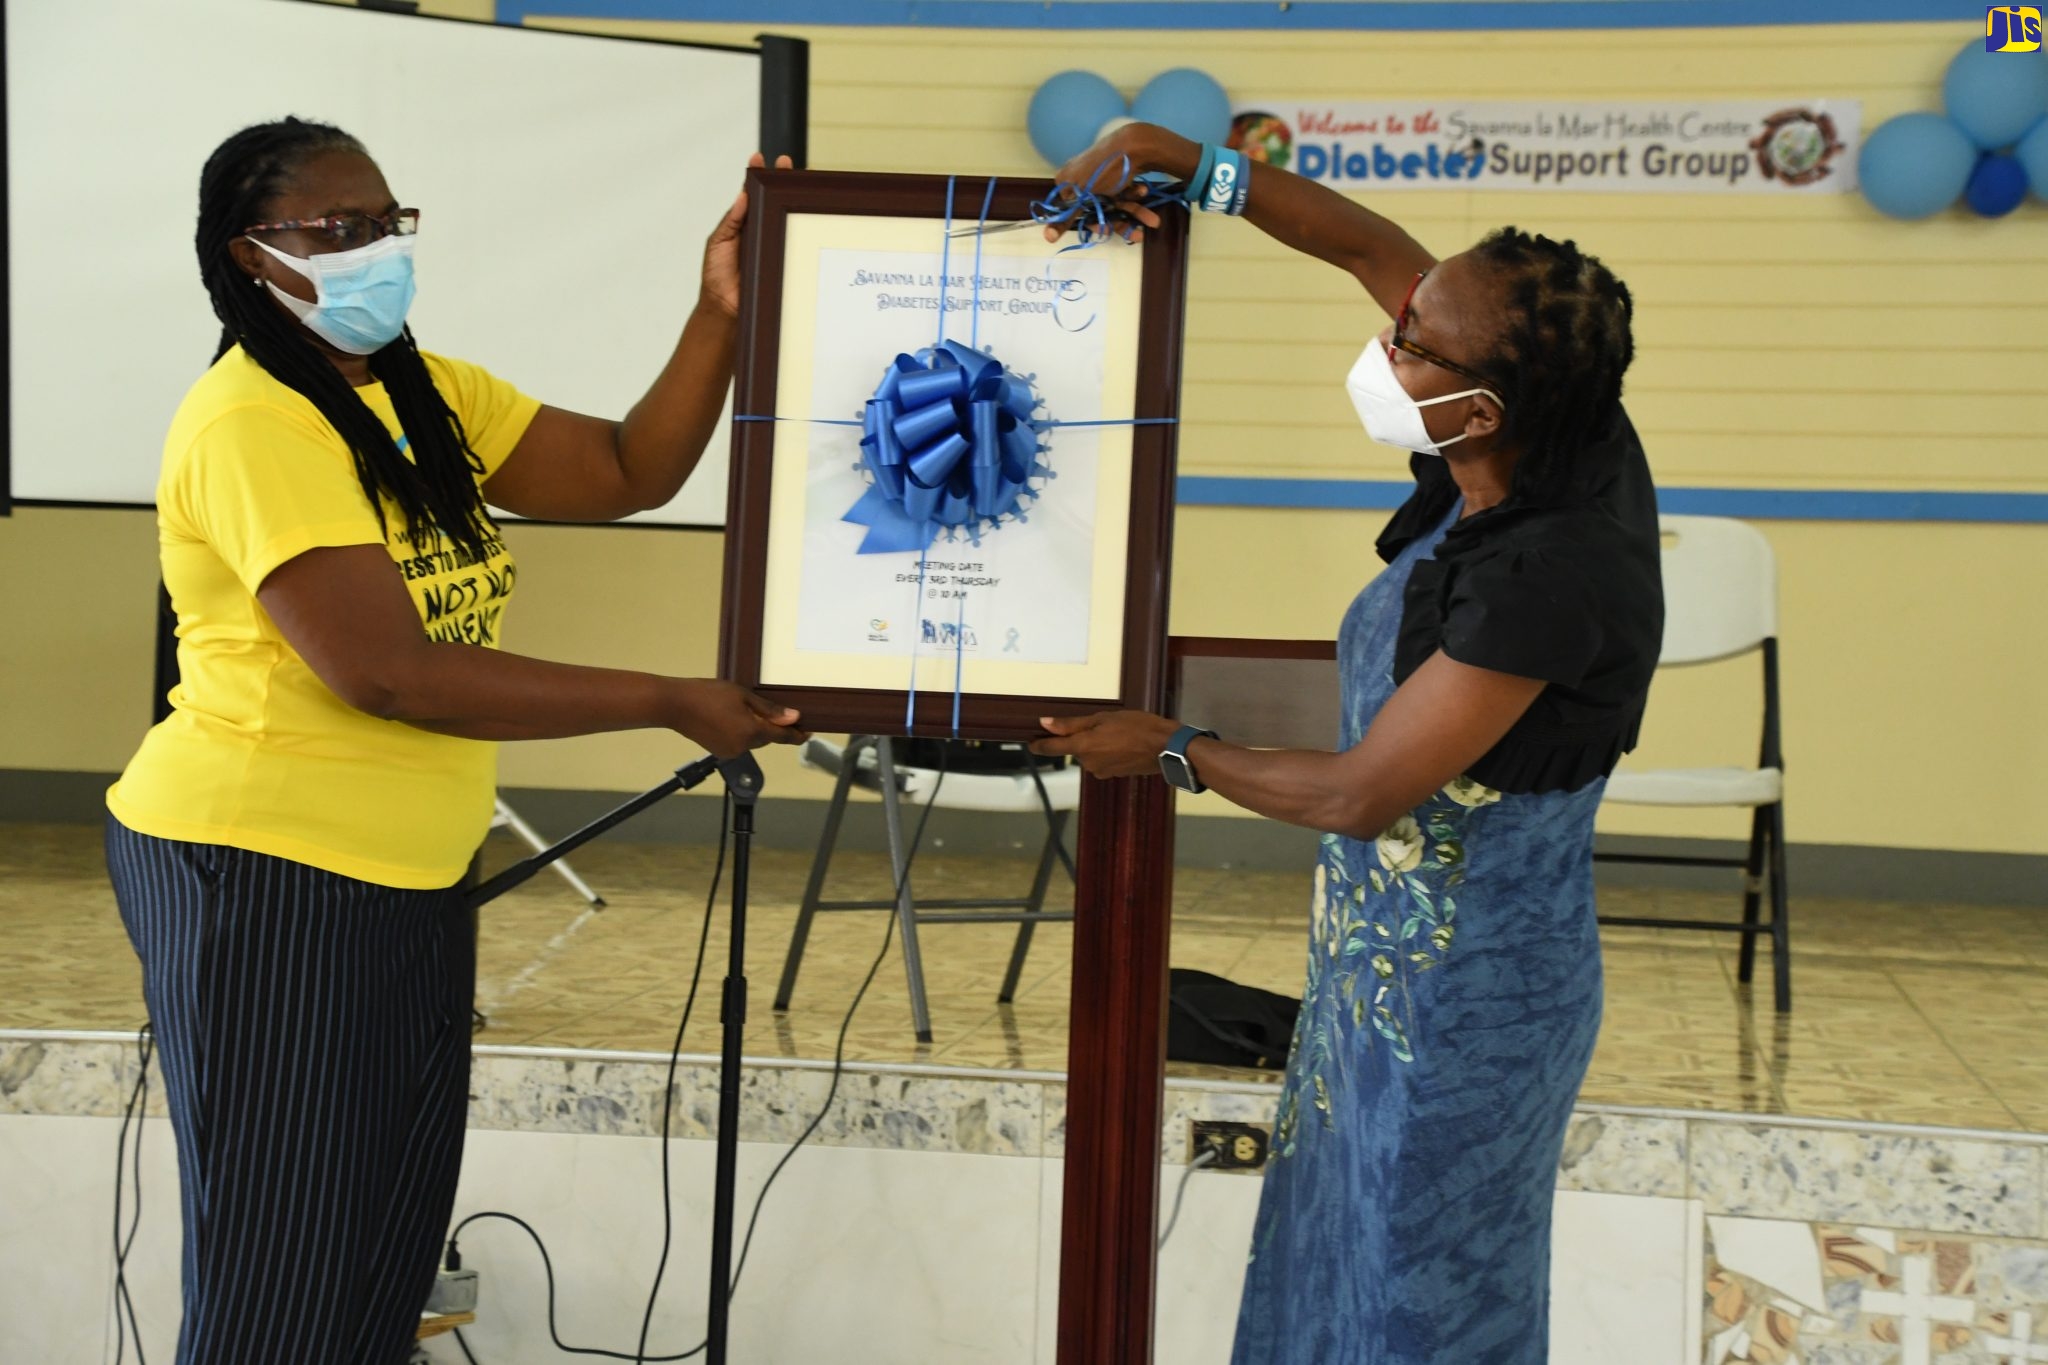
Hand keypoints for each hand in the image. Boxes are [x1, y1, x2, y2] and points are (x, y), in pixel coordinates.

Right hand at [672, 679, 805, 757]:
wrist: (675, 705)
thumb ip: (769, 709)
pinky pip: (738, 744)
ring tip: (740, 709)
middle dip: (771, 727)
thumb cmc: (708, 694)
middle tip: (768, 710)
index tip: (807, 733)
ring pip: (752, 742)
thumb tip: (793, 717)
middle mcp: (743, 746)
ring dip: (754, 730)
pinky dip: (741, 734)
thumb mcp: (743, 695)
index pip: (782, 736)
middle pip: (766, 738)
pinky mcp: (719, 752)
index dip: (796, 735)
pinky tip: (729, 719)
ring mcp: (730, 752)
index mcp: (751, 731)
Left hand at [700, 152, 793, 319]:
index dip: (757, 175)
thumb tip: (742, 195)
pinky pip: (793, 242)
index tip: (759, 157)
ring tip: (799, 183)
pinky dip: (800, 229)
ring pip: (787, 218)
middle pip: (774, 201)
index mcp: (742, 223)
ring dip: (794, 202)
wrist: (725, 308)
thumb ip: (730, 220)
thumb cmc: (717, 276)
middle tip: (787, 162)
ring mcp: (773, 243)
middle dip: (782, 180)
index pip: (752, 194)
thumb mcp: (718, 242)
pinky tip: (805, 216)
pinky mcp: (783, 259)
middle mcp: (760, 230)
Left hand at [1029, 710, 1178, 778]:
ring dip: (1098, 745)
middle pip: (1076, 749)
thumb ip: (1072, 724)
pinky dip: (1109, 753)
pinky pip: (1103, 761)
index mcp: (1083, 746)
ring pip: (1090, 755)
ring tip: (1119, 733)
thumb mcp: (1103, 718)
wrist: (1166, 748)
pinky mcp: (1113, 775)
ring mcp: (1101, 771)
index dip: (1040, 745)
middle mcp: (1088, 763)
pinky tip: (1124, 744)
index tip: (1031, 742)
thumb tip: (1044, 724)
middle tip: (1103, 724)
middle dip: (1084, 738)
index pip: (1052, 748)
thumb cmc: (1137, 727)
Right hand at [1043, 122, 1195, 244]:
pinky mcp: (1116, 170)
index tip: (1107, 231)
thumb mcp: (1083, 199)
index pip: (1076, 212)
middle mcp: (1082, 178)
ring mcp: (1100, 174)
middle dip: (1121, 222)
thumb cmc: (1104, 171)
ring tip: (1153, 220)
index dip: (1094, 224)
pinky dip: (1135, 193)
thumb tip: (1046, 237)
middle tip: (1139, 235)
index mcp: (1067, 182)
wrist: (1134, 142)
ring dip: (1135, 212)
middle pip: (1100, 209)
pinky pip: (1124, 189)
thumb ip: (1065, 219)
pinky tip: (1143, 190)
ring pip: (1117, 201)